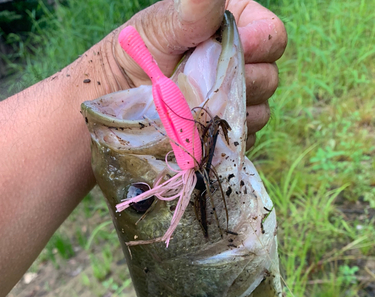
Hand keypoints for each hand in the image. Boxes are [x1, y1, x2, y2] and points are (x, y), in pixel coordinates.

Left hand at [106, 0, 286, 149]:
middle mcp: (245, 65)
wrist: (124, 93)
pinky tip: (203, 126)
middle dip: (243, 82)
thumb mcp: (166, 24)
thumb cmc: (143, 50)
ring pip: (261, 111)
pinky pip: (242, 138)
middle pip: (271, 77)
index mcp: (240, 28)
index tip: (238, 49)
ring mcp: (238, 100)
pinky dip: (225, 135)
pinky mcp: (229, 129)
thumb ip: (196, 8)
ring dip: (232, 112)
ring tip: (200, 105)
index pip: (274, 36)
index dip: (261, 45)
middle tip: (208, 82)